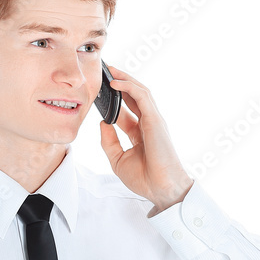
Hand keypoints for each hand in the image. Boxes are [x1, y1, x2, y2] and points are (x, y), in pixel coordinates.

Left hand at [98, 63, 193, 213]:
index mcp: (140, 133)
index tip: (98, 93)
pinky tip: (115, 83)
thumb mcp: (118, 160)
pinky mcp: (155, 119)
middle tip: (104, 72)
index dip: (113, 101)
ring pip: (139, 92)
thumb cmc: (144, 178)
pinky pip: (142, 96)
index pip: (126, 111)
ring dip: (125, 79)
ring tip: (109, 70)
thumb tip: (102, 123)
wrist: (161, 189)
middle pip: (134, 97)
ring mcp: (153, 120)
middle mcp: (148, 124)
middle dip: (120, 83)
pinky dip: (128, 87)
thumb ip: (109, 142)